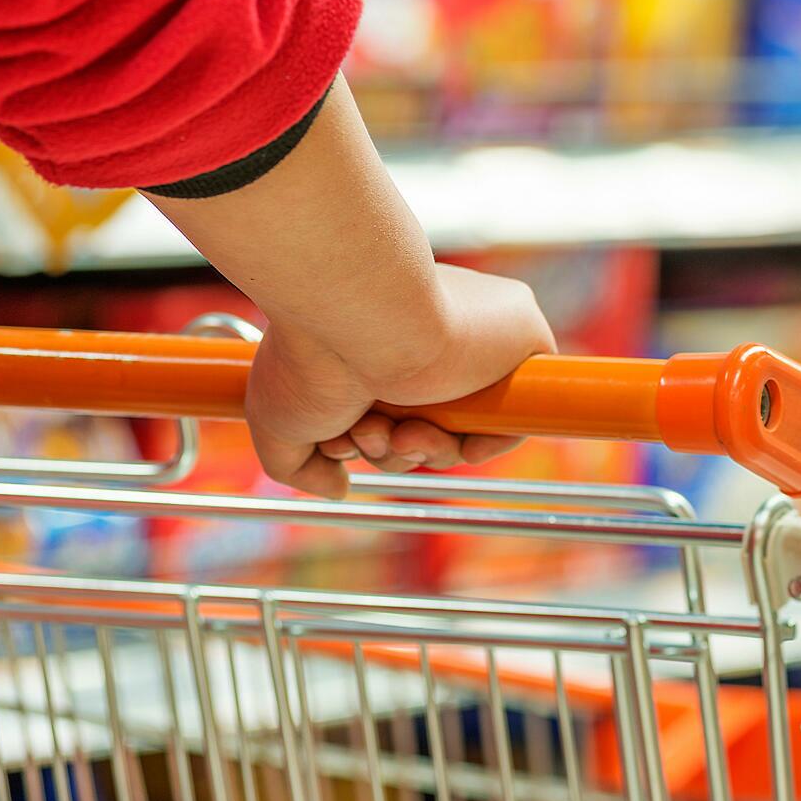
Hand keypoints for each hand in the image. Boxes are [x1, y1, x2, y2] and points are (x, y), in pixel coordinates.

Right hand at [243, 264, 557, 496]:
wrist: (360, 314)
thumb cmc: (311, 357)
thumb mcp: (278, 420)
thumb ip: (301, 464)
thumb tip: (339, 487)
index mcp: (381, 343)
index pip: (392, 413)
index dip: (369, 441)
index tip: (342, 440)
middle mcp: (429, 339)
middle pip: (425, 429)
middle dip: (391, 449)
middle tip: (365, 433)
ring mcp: (476, 343)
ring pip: (463, 431)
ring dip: (423, 450)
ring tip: (389, 426)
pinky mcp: (522, 341)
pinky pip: (514, 420)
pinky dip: (482, 444)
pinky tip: (446, 437)